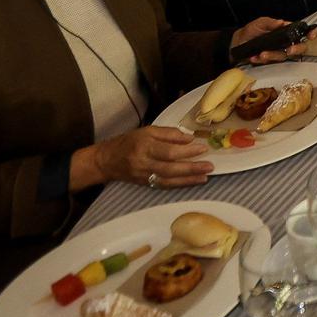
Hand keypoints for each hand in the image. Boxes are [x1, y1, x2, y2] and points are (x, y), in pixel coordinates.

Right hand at [94, 125, 211, 188]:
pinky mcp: (145, 185)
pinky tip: (192, 182)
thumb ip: (169, 134)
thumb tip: (189, 138)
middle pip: (170, 168)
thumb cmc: (129, 142)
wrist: (107, 160)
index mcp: (144, 147)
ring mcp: (144, 176)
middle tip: (209, 166)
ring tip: (205, 176)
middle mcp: (144, 163)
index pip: (168, 151)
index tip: (203, 148)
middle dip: (191, 168)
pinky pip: (164, 186)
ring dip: (189, 179)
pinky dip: (180, 185)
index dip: (187, 151)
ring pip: (169, 180)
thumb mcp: (147, 131)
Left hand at [229, 16, 316, 63]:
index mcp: (285, 32)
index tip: (312, 35)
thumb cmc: (250, 31)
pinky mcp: (269, 62)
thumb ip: (270, 22)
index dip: (310, 34)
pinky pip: (270, 63)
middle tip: (289, 50)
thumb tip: (282, 22)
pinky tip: (254, 57)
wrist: (235, 44)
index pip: (302, 33)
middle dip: (296, 50)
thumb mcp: (259, 23)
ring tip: (262, 54)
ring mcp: (277, 53)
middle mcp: (285, 43)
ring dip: (273, 56)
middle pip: (299, 48)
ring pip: (283, 57)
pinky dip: (261, 60)